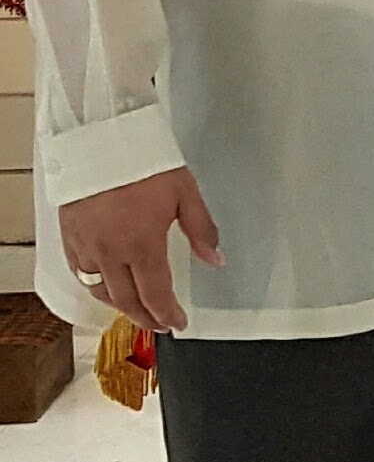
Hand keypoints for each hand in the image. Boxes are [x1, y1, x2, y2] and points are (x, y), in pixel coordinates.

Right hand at [58, 167, 221, 334]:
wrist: (99, 137)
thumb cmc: (142, 160)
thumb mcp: (184, 191)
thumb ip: (201, 229)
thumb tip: (216, 259)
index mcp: (141, 244)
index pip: (156, 295)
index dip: (168, 314)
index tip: (178, 323)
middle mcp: (110, 252)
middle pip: (127, 301)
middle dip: (146, 318)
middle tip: (160, 325)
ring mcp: (86, 246)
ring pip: (101, 291)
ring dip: (121, 306)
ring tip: (138, 309)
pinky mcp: (69, 235)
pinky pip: (80, 273)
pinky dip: (95, 286)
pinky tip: (107, 286)